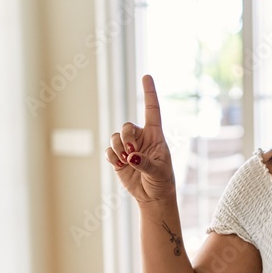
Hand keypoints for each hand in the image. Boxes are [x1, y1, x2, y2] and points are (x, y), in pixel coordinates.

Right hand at [105, 74, 176, 202]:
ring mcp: (129, 148)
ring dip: (119, 149)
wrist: (153, 196)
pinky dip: (112, 157)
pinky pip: (109, 150)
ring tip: (127, 161)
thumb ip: (146, 163)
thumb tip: (131, 157)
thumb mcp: (159, 172)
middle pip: (127, 126)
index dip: (149, 93)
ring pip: (116, 137)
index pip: (152, 110)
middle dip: (126, 138)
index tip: (146, 76)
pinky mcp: (118, 158)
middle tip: (131, 153)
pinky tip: (120, 165)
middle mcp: (141, 138)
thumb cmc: (162, 181)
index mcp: (156, 136)